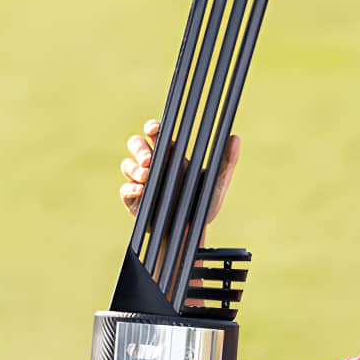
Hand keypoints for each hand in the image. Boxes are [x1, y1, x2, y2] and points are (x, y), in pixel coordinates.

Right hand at [120, 118, 241, 228]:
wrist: (191, 232)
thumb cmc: (202, 204)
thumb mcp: (217, 183)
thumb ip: (227, 161)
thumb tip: (235, 137)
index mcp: (169, 154)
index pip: (155, 133)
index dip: (152, 127)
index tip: (155, 129)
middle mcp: (152, 164)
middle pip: (136, 144)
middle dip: (140, 148)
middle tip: (150, 158)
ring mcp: (140, 181)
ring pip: (127, 165)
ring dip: (134, 168)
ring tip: (147, 175)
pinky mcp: (132, 199)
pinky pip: (125, 190)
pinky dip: (131, 189)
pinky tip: (142, 190)